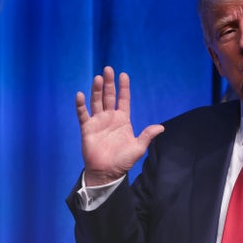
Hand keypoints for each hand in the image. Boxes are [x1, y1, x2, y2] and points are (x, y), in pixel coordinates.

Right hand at [75, 66, 164, 185]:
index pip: (123, 100)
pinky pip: (83, 114)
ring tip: (98, 78)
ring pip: (96, 102)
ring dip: (96, 90)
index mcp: (123, 120)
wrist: (107, 172)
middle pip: (108, 96)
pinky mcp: (87, 128)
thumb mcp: (138, 147)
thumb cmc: (123, 161)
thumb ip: (147, 135)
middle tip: (108, 69)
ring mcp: (98, 122)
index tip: (123, 75)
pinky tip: (80, 95)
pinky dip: (81, 105)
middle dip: (109, 83)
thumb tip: (161, 127)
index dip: (123, 88)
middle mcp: (110, 118)